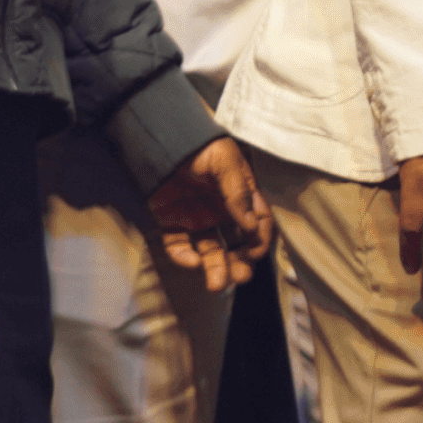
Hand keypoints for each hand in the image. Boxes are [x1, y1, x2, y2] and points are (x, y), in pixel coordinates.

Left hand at [148, 138, 273, 294]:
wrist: (163, 139)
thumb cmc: (202, 145)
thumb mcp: (227, 161)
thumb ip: (238, 192)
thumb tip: (251, 226)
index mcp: (240, 195)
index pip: (257, 222)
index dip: (259, 239)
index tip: (256, 252)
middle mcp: (221, 211)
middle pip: (235, 243)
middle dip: (239, 262)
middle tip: (240, 276)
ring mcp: (197, 218)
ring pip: (210, 250)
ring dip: (216, 268)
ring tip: (217, 284)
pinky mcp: (172, 223)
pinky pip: (179, 245)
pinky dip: (184, 256)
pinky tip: (191, 260)